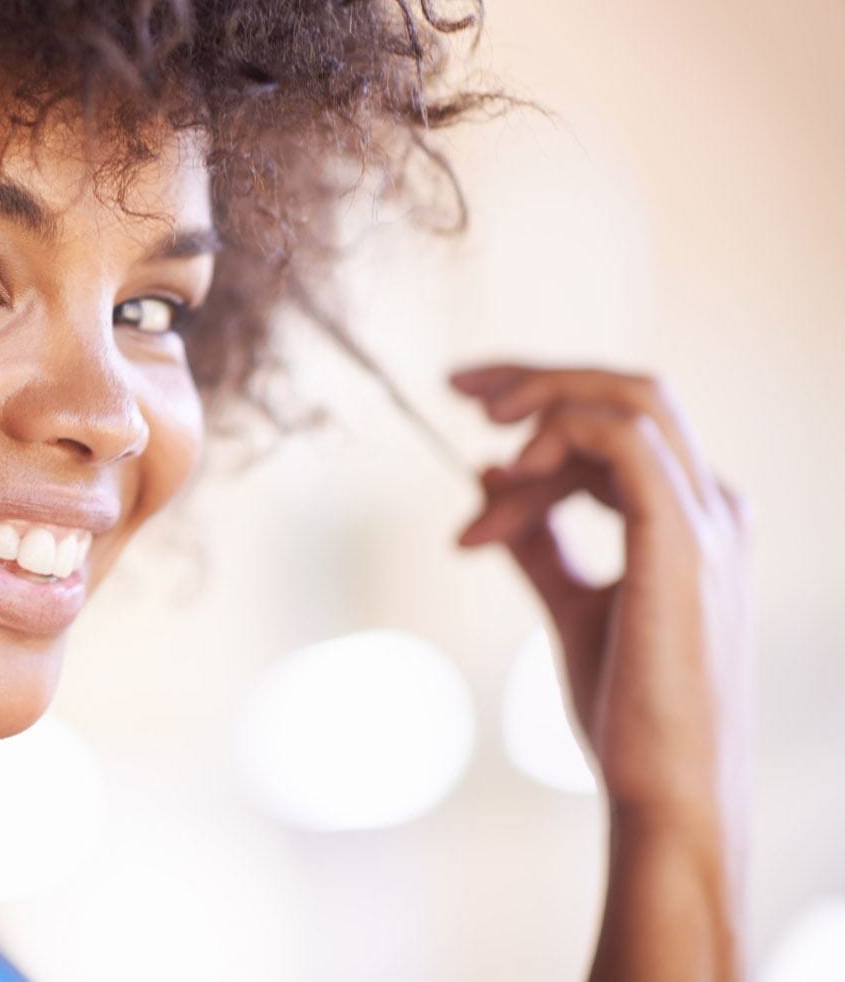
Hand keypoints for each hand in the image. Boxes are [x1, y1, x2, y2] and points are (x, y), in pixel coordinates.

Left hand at [448, 363, 754, 882]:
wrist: (664, 793)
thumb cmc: (628, 713)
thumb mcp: (570, 605)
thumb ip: (537, 540)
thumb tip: (487, 475)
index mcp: (695, 518)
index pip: (622, 419)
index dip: (542, 400)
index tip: (464, 409)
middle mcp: (714, 506)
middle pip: (629, 389)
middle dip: (536, 375)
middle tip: (454, 384)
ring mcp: (708, 520)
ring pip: (629, 399)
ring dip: (539, 404)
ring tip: (476, 443)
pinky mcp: (685, 540)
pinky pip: (623, 440)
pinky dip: (558, 437)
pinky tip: (507, 480)